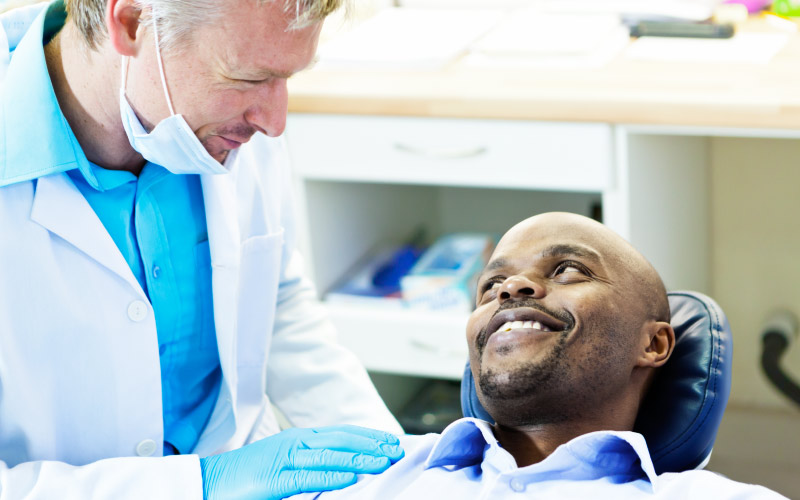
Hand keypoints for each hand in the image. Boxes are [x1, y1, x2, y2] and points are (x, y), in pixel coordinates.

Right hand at [199, 425, 403, 499]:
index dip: (369, 436)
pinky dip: (331, 478)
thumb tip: (346, 470)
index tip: (391, 441)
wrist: (211, 481)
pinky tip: (350, 480)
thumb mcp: (287, 463)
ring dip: (359, 460)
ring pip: (330, 458)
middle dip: (371, 445)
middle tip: (396, 451)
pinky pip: (307, 478)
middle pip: (341, 441)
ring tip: (382, 463)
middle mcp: (295, 443)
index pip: (342, 433)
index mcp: (300, 438)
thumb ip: (314, 463)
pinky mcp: (274, 480)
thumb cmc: (250, 475)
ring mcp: (284, 460)